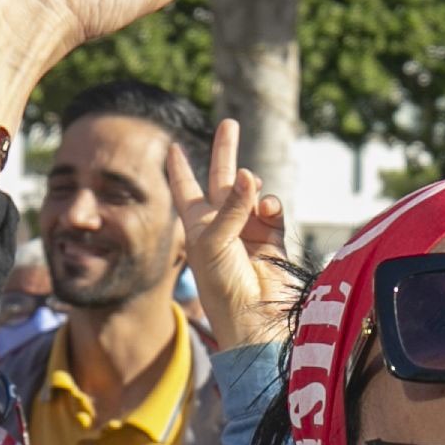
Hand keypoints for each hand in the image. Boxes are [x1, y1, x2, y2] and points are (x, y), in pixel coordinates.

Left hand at [166, 116, 295, 351]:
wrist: (252, 320)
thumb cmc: (221, 286)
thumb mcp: (214, 242)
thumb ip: (232, 207)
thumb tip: (249, 175)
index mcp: (197, 226)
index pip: (185, 189)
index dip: (179, 168)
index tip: (172, 145)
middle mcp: (221, 225)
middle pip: (221, 180)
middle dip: (225, 152)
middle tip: (229, 123)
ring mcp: (248, 232)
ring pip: (252, 194)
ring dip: (253, 187)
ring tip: (252, 185)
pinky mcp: (272, 240)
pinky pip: (273, 212)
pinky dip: (272, 206)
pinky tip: (268, 208)